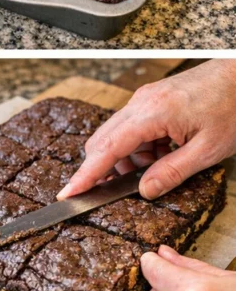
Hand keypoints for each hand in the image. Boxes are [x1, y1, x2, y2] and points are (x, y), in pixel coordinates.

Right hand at [57, 61, 235, 200]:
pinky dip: (140, 146)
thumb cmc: (231, 107)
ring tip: (162, 167)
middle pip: (104, 141)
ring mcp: (144, 98)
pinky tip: (164, 153)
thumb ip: (172, 172)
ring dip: (129, 159)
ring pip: (118, 135)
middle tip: (122, 190)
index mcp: (152, 113)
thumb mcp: (207, 150)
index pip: (108, 148)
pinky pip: (133, 127)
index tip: (69, 192)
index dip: (87, 174)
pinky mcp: (151, 98)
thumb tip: (144, 190)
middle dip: (108, 169)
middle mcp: (141, 102)